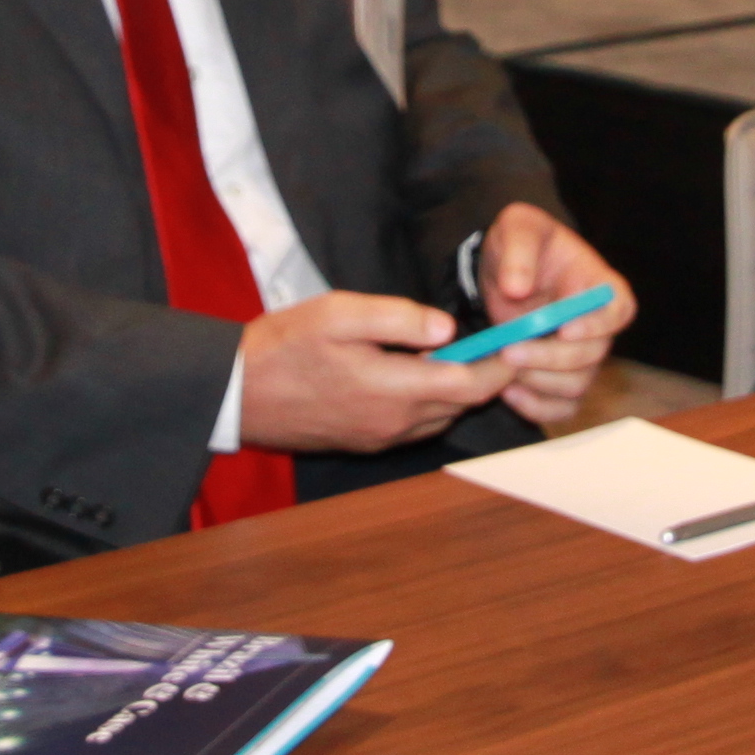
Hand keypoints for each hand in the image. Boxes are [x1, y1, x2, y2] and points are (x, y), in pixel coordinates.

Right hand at [236, 288, 497, 454]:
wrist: (237, 392)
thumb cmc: (284, 347)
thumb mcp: (339, 314)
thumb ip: (399, 318)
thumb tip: (449, 329)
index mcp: (394, 390)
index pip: (471, 385)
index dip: (501, 364)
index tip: (518, 341)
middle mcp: (395, 423)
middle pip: (461, 403)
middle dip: (486, 375)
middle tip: (500, 342)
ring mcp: (380, 437)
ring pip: (440, 416)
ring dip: (458, 390)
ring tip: (464, 354)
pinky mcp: (366, 441)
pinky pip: (416, 424)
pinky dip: (431, 401)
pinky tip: (419, 374)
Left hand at [473, 201, 632, 427]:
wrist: (503, 269)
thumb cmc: (522, 243)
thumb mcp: (518, 227)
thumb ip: (520, 250)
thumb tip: (517, 289)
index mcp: (599, 285)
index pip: (619, 310)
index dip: (599, 325)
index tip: (565, 329)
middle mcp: (597, 326)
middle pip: (593, 354)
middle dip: (551, 357)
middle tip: (509, 351)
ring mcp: (580, 357)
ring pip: (577, 385)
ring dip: (540, 382)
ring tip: (503, 367)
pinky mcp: (558, 380)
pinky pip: (561, 408)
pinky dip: (536, 407)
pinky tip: (508, 392)